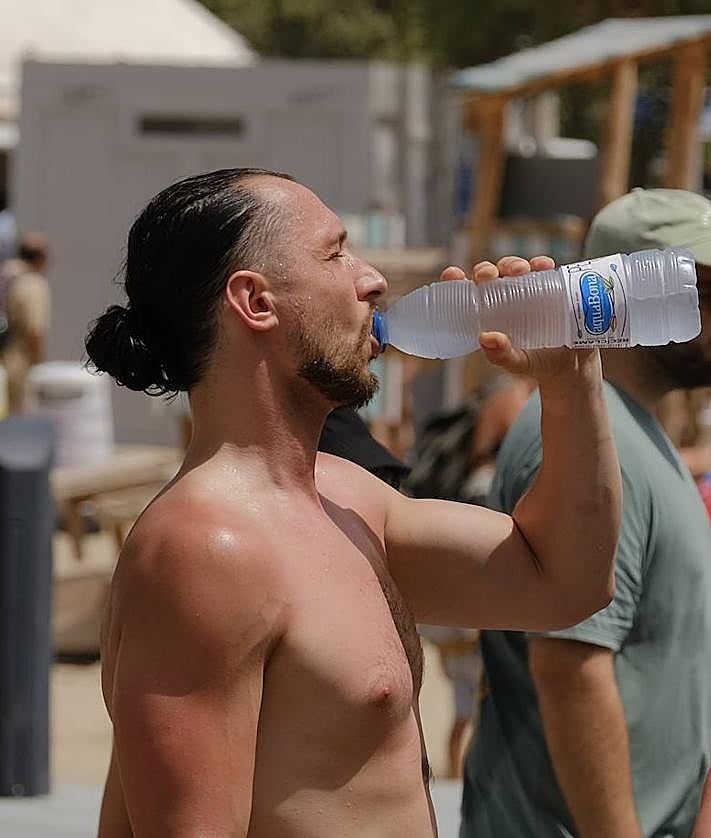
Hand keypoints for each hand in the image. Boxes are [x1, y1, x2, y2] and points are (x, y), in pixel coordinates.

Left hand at [440, 256, 601, 390]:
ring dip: (514, 264)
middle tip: (489, 276)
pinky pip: (544, 269)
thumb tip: (486, 338)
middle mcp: (505, 297)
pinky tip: (544, 266)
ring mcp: (529, 289)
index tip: (452, 274)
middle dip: (486, 270)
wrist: (572, 365)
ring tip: (520, 271)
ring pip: (515, 267)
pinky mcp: (552, 286)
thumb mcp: (517, 363)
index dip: (456, 279)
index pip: (467, 292)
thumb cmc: (536, 363)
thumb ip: (501, 356)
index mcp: (489, 313)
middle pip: (490, 275)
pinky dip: (542, 264)